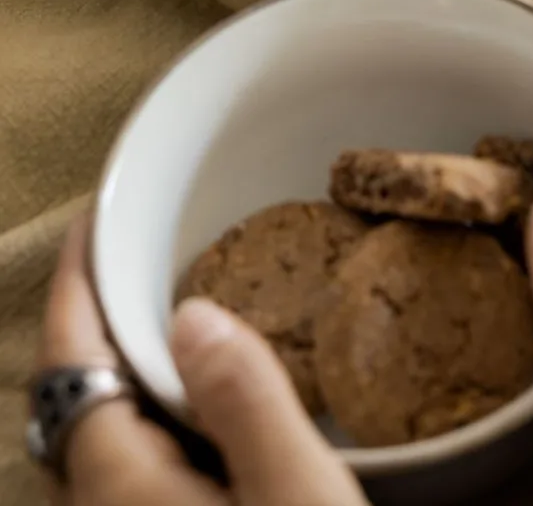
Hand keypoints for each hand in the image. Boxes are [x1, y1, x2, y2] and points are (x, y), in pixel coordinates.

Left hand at [35, 218, 366, 505]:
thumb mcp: (295, 491)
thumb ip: (245, 403)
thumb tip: (195, 314)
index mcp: (122, 481)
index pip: (72, 361)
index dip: (78, 284)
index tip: (98, 220)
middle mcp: (105, 504)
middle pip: (79, 389)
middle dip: (103, 316)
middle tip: (145, 253)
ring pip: (109, 423)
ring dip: (130, 359)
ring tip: (179, 306)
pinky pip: (138, 453)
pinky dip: (156, 400)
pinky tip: (207, 396)